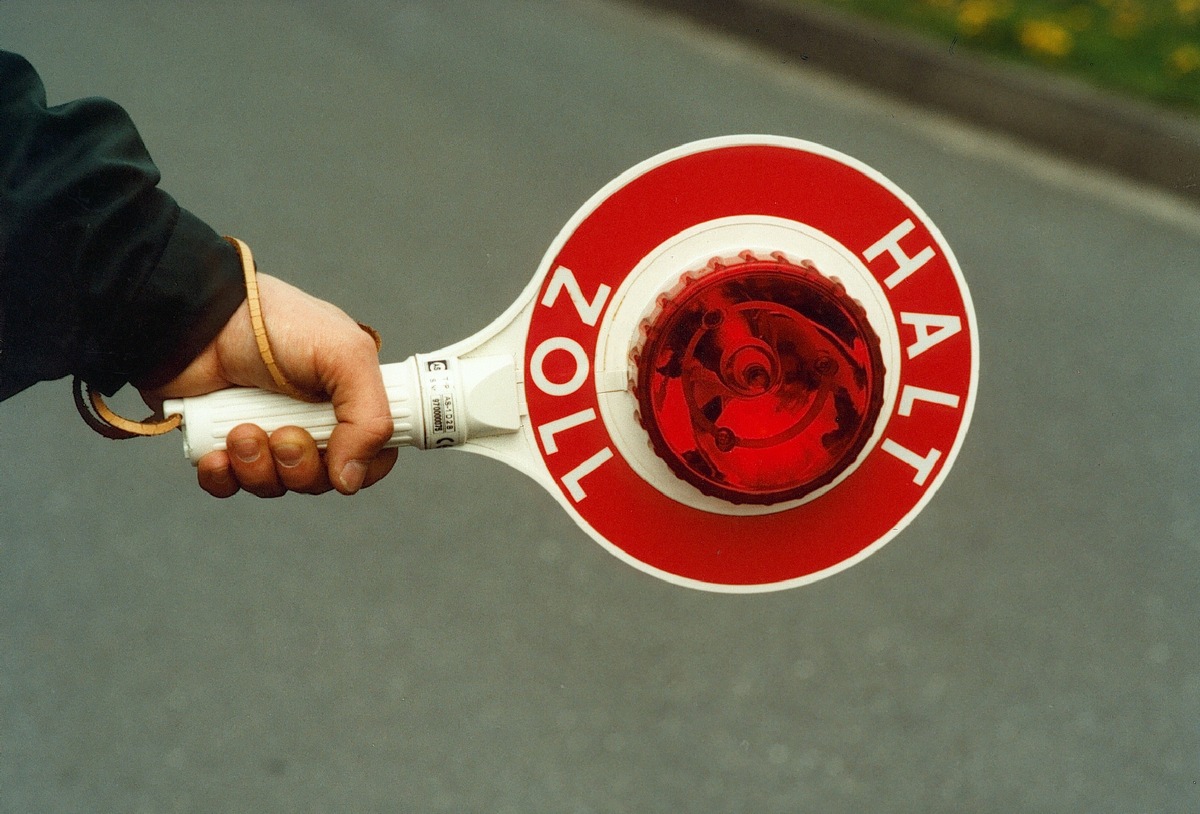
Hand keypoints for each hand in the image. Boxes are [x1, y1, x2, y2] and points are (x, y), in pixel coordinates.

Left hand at [141, 274, 397, 496]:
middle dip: (301, 466)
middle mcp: (310, 420)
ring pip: (275, 485)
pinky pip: (229, 485)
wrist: (197, 319)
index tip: (339, 453)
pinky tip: (218, 453)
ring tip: (242, 431)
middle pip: (322, 478)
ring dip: (259, 467)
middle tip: (282, 434)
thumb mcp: (345, 354)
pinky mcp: (220, 442)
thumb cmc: (273, 322)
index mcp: (346, 399)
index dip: (360, 466)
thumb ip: (370, 417)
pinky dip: (224, 476)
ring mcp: (264, 432)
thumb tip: (351, 481)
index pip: (372, 455)